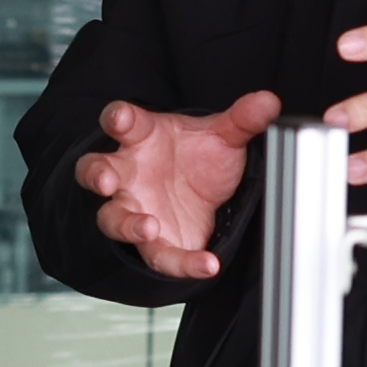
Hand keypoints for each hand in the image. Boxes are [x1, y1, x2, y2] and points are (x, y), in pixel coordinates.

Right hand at [70, 91, 277, 281]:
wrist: (201, 193)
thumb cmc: (196, 157)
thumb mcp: (222, 136)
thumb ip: (243, 119)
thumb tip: (269, 102)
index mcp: (141, 137)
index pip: (121, 122)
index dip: (118, 118)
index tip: (121, 119)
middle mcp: (128, 173)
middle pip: (97, 170)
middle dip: (98, 174)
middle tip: (107, 180)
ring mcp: (133, 208)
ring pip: (112, 218)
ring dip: (125, 224)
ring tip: (148, 227)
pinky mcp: (152, 242)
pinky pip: (159, 256)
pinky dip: (183, 263)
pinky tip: (207, 264)